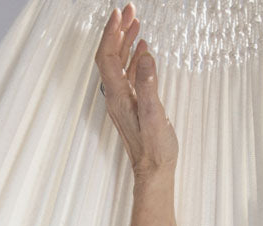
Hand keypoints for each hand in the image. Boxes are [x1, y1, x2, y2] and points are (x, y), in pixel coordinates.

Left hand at [95, 4, 177, 180]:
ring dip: (124, 41)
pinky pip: (126, 74)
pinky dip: (132, 57)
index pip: (107, 58)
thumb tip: (144, 57)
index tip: (120, 13)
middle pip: (110, 57)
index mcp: (118, 97)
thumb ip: (148, 85)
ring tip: (135, 21)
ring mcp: (122, 101)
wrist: (153, 172)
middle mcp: (115, 97)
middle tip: (129, 9)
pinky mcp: (130, 105)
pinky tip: (141, 49)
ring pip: (118, 65)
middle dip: (117, 31)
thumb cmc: (154, 149)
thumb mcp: (155, 115)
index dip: (112, 34)